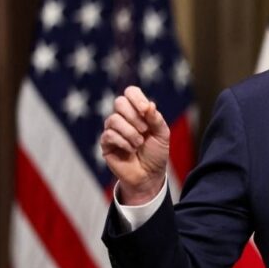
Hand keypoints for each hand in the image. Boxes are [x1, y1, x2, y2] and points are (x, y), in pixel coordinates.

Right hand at [100, 86, 170, 204]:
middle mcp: (123, 118)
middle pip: (119, 102)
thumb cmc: (156, 153)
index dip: (137, 98)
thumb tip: (149, 104)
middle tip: (145, 130)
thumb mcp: (162, 134)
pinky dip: (123, 142)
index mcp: (138, 112)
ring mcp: (113, 130)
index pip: (131, 92)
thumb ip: (156, 119)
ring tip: (139, 144)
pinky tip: (131, 150)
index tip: (146, 110)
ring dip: (130, 132)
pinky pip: (109, 135)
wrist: (150, 175)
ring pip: (113, 119)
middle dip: (134, 116)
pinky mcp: (106, 143)